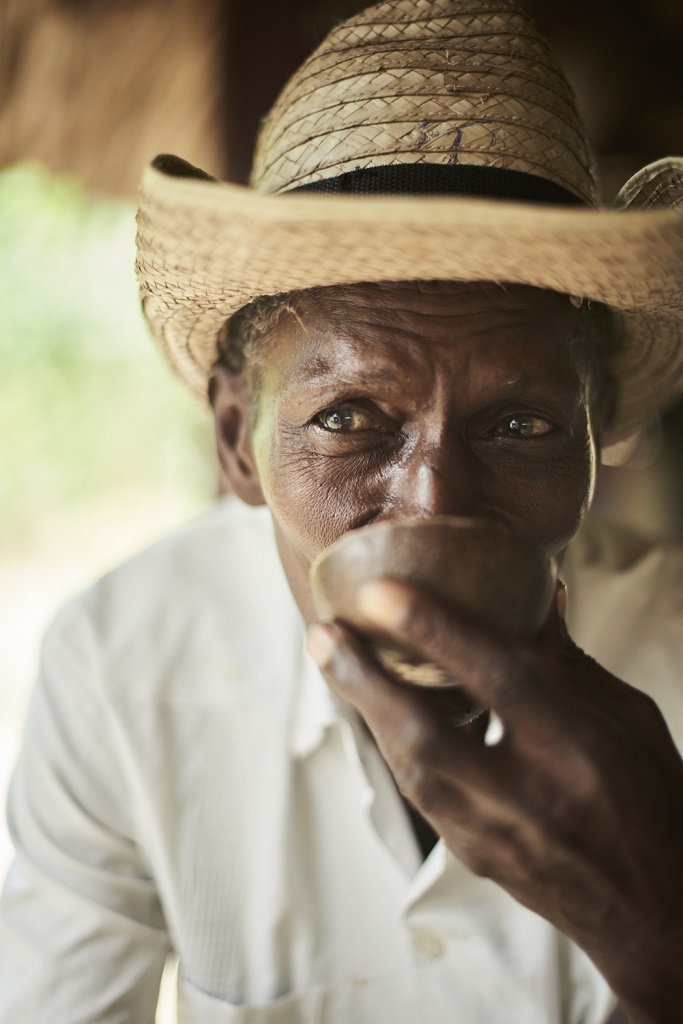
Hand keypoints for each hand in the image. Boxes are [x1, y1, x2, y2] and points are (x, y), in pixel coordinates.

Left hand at [306, 579, 682, 1022]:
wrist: (657, 912)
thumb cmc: (650, 797)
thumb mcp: (625, 716)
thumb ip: (566, 660)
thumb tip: (532, 588)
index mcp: (578, 748)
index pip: (500, 678)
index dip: (437, 630)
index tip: (380, 592)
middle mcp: (531, 797)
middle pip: (427, 737)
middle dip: (365, 680)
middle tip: (321, 633)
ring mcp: (497, 837)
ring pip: (411, 770)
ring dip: (366, 710)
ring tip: (334, 657)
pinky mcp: (475, 858)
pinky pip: (420, 794)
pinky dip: (393, 744)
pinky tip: (373, 708)